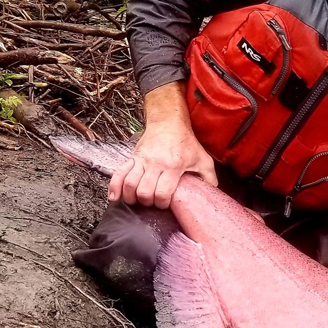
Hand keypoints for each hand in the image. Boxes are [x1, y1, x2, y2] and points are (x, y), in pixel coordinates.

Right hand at [108, 82, 217, 208]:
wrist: (169, 123)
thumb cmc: (187, 143)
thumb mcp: (203, 160)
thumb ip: (209, 178)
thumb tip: (212, 195)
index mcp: (173, 166)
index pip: (162, 193)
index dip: (162, 204)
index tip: (165, 205)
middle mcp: (155, 164)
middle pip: (144, 192)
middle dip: (148, 202)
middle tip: (152, 203)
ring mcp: (141, 160)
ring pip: (130, 184)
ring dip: (132, 197)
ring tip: (138, 201)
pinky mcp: (132, 157)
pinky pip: (119, 173)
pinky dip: (114, 187)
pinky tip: (115, 197)